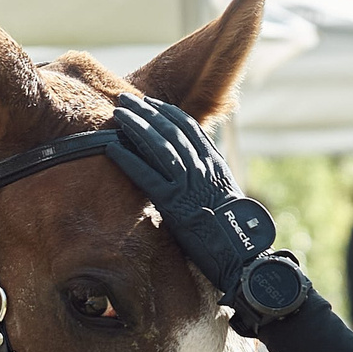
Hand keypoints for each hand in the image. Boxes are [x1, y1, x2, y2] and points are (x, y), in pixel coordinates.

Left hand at [106, 95, 312, 333]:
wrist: (242, 253)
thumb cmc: (235, 233)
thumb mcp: (225, 197)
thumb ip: (209, 180)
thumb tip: (195, 173)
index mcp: (215, 163)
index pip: (189, 127)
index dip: (167, 112)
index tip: (150, 103)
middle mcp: (201, 168)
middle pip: (170, 129)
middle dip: (146, 111)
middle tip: (125, 98)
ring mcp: (187, 184)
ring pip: (157, 145)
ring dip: (134, 126)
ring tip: (117, 114)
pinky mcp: (173, 203)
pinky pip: (145, 175)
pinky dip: (127, 158)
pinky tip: (110, 147)